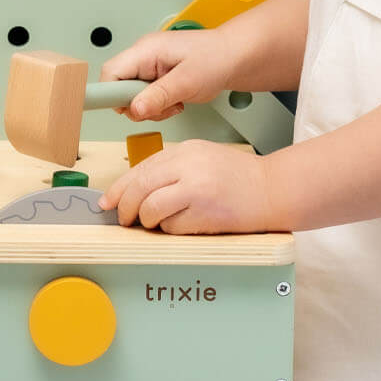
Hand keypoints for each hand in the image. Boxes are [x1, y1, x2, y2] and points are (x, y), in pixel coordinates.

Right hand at [98, 29, 234, 121]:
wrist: (235, 57)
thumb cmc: (217, 58)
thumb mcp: (187, 80)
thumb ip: (159, 96)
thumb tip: (134, 109)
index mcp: (146, 50)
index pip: (110, 73)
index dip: (112, 94)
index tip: (127, 107)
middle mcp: (143, 57)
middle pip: (118, 88)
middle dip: (137, 105)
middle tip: (160, 106)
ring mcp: (148, 67)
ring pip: (132, 98)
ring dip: (150, 108)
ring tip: (173, 102)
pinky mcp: (155, 78)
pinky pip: (145, 99)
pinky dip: (158, 107)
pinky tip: (175, 100)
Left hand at [99, 140, 277, 233]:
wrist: (273, 189)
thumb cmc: (237, 178)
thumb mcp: (200, 159)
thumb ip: (169, 169)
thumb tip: (133, 191)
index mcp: (184, 151)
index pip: (139, 169)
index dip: (118, 189)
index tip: (108, 202)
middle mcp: (188, 166)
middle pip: (139, 189)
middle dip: (126, 208)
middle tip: (125, 219)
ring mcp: (197, 190)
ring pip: (151, 209)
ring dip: (148, 221)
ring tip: (158, 223)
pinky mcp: (205, 213)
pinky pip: (172, 227)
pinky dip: (171, 230)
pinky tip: (185, 224)